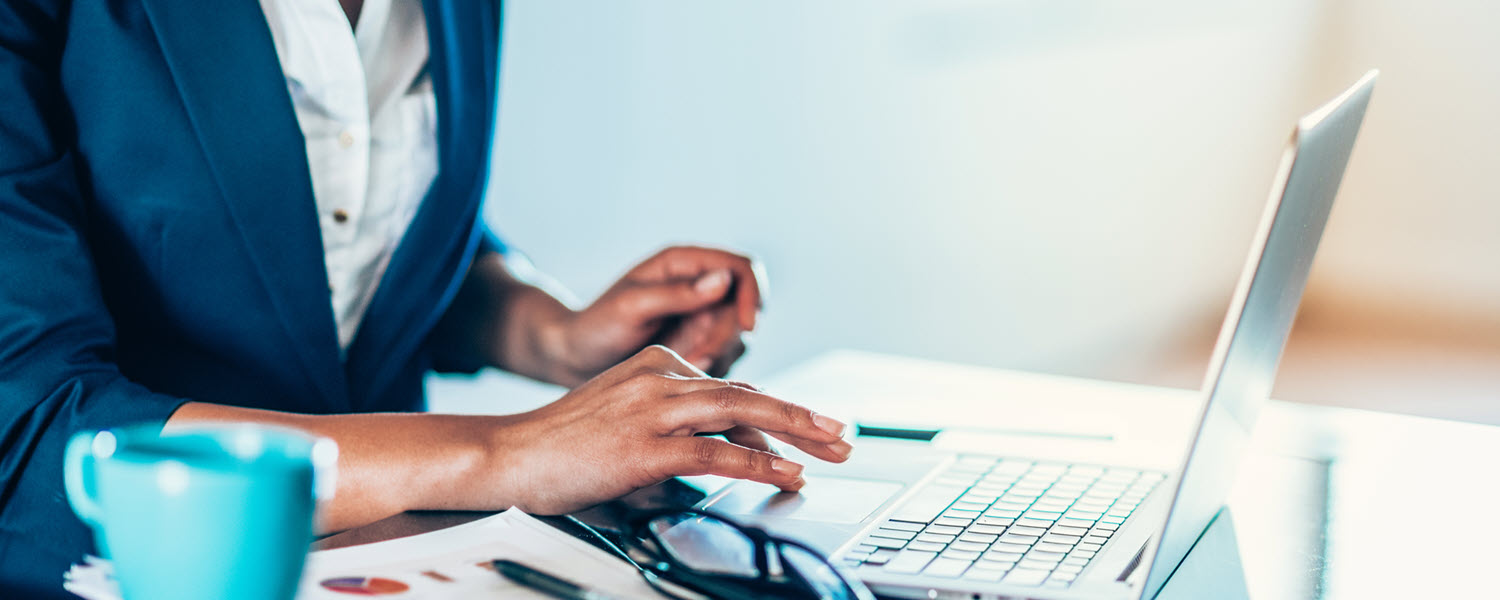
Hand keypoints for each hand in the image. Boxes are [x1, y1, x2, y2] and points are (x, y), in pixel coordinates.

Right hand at [489, 345, 850, 514]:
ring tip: (830, 449)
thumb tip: (735, 447)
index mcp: (657, 364)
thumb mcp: (629, 418)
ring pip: (741, 413)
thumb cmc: (566, 444)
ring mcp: (652, 409)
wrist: (507, 454)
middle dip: (803, 416)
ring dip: (794, 432)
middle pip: (748, 393)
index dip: (776, 416)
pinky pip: (714, 453)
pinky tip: (784, 473)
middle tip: (842, 434)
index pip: (731, 388)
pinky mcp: (644, 446)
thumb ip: (680, 423)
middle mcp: (659, 376)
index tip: (810, 433)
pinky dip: (756, 464)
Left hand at [556, 246, 765, 381]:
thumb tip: (723, 281)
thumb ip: (677, 293)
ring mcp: (701, 319)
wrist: (576, 359)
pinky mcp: (699, 347)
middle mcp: (699, 288)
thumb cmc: (595, 325)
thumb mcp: (632, 306)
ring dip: (718, 357)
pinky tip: (681, 379)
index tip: (746, 325)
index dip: (752, 294)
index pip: (742, 269)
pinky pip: (724, 360)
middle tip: (698, 359)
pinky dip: (710, 372)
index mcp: (684, 264)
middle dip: (727, 337)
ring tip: (681, 368)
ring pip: (738, 338)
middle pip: (744, 308)